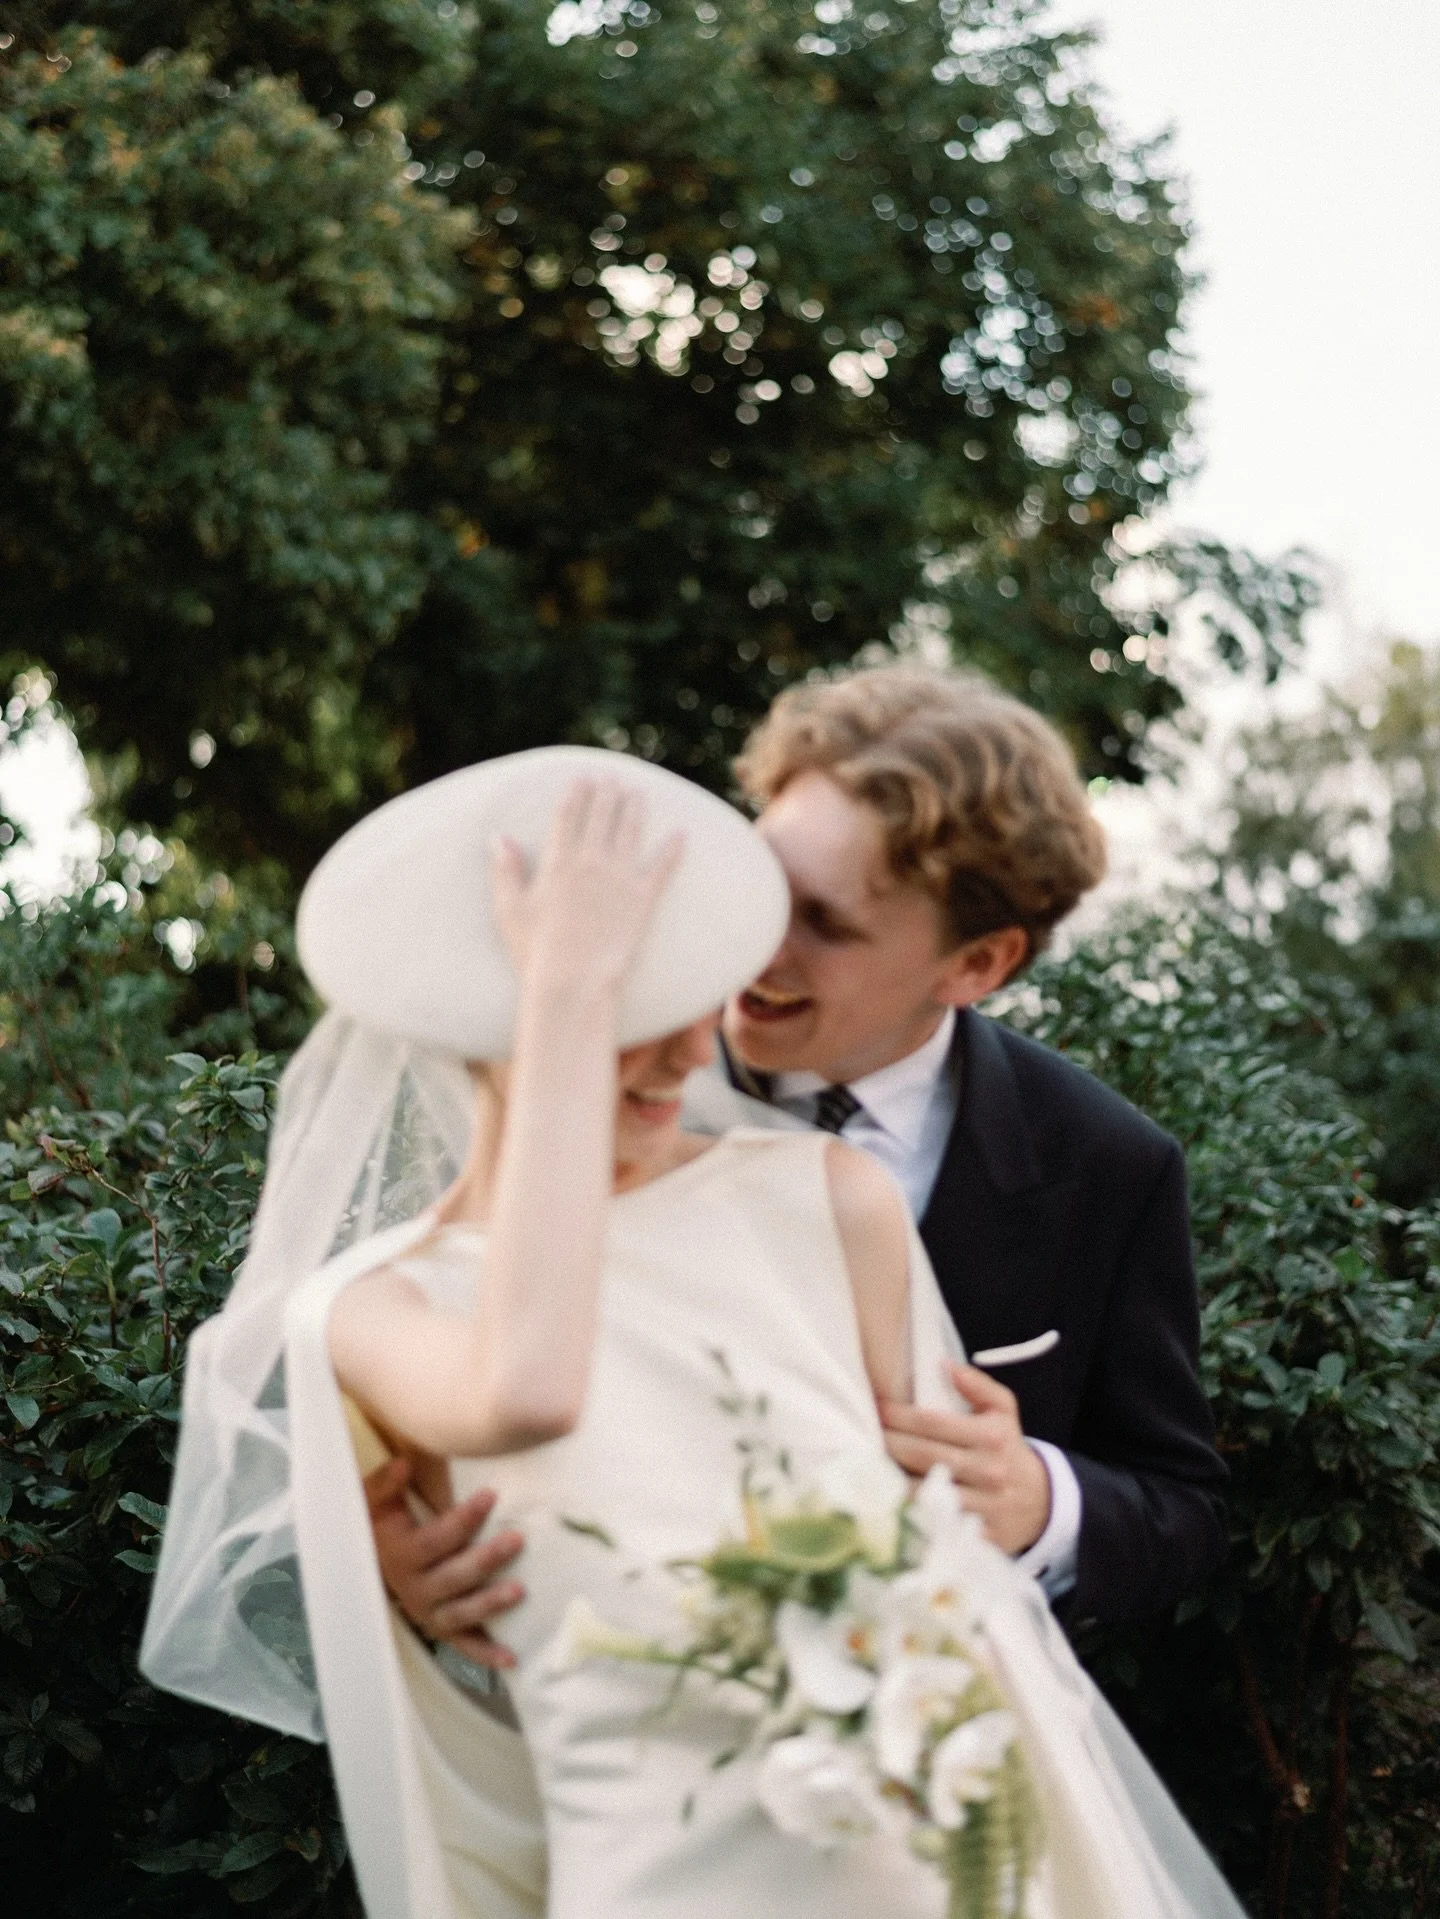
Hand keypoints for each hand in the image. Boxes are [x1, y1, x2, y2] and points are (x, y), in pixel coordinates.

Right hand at [364, 1457, 524, 1666]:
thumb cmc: (381, 1525)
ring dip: (490, 1604)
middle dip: (487, 1558)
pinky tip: (512, 1659)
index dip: (464, 1518)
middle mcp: (415, 1589)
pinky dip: (487, 1654)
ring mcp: (430, 1613)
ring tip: (520, 1591)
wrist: (369, 1566)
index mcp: (402, 1555)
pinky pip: (465, 1645)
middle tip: (518, 1539)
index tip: (492, 1495)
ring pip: (462, 1612)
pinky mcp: (442, 1629)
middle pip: (455, 1577)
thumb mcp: (375, 1501)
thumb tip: (404, 1464)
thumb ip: (387, 1483)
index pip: (437, 1539)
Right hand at [491, 777, 682, 994]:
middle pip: (602, 817)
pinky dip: (673, 849)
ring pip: (631, 832)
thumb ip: (505, 870)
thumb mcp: (510, 909)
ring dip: (636, 809)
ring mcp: (620, 879)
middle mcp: (592, 862)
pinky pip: (662, 867)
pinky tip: (681, 833)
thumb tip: (498, 837)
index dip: (577, 794)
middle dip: (608, 792)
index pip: (569, 817)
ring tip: (640, 793)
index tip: (583, 777)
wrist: (573, 981)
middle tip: (613, 775)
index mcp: (559, 862)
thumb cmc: (535, 951)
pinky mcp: (644, 900)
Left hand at [878, 1361, 1051, 1556]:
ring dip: (891, 1479)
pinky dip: (908, 1513)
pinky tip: (887, 1501)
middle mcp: (989, 1471)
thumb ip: (979, 1385)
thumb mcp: (1004, 1410)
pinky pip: (934, 1524)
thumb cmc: (1007, 1447)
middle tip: (861, 1433)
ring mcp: (983, 1507)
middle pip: (922, 1456)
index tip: (875, 1407)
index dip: (899, 1415)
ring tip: (866, 1465)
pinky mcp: (978, 1536)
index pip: (933, 1423)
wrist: (1040, 1502)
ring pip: (924, 1492)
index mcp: (992, 1437)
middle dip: (887, 1443)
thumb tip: (945, 1365)